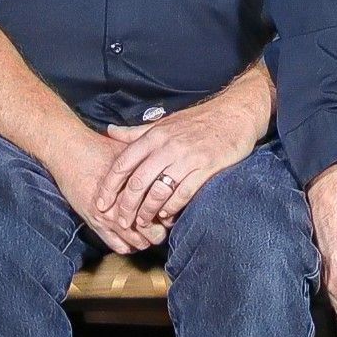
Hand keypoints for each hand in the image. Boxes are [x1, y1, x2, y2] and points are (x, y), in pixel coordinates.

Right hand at [46, 125, 161, 254]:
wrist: (69, 151)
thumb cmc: (100, 148)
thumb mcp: (131, 151)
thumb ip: (150, 162)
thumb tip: (171, 166)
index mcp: (137, 189)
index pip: (162, 213)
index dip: (169, 216)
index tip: (169, 213)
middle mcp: (124, 206)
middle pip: (153, 232)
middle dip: (159, 232)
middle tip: (161, 227)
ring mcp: (109, 218)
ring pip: (136, 242)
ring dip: (144, 241)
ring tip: (146, 233)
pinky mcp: (95, 223)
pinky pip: (117, 245)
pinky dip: (127, 246)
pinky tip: (131, 238)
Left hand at [96, 90, 260, 240]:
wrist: (235, 114)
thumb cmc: (198, 120)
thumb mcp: (164, 123)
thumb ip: (136, 132)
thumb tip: (110, 132)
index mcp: (154, 136)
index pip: (123, 164)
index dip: (109, 187)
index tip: (101, 204)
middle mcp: (168, 147)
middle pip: (138, 183)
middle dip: (126, 207)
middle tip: (121, 222)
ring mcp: (187, 158)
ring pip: (159, 191)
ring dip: (148, 212)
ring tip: (143, 223)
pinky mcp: (206, 168)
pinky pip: (183, 193)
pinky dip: (172, 208)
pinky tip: (166, 215)